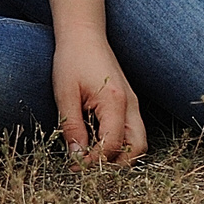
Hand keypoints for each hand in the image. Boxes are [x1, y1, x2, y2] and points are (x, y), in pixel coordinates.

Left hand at [52, 30, 146, 164]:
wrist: (83, 35)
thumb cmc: (72, 60)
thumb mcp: (65, 94)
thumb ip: (72, 127)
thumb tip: (77, 157)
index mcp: (115, 102)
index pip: (112, 145)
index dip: (95, 161)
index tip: (75, 166)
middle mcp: (130, 105)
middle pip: (136, 148)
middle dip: (115, 165)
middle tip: (89, 169)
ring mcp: (133, 104)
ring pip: (138, 142)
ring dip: (119, 156)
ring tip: (93, 159)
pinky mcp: (129, 103)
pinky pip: (132, 131)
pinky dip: (120, 144)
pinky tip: (97, 143)